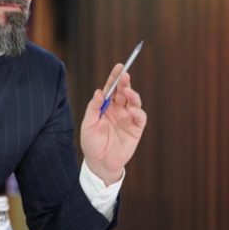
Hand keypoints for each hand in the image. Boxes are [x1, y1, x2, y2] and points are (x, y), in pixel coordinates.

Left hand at [80, 64, 146, 185]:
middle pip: (123, 92)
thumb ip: (93, 108)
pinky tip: (132, 109)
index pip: (111, 88)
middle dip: (124, 82)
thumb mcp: (88, 124)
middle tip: (124, 75)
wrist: (99, 163)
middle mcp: (118, 110)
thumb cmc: (91, 143)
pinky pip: (140, 117)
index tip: (119, 66)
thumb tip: (99, 92)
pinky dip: (138, 111)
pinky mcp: (136, 128)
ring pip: (134, 101)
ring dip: (132, 94)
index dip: (115, 77)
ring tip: (127, 91)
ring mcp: (127, 118)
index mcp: (105, 106)